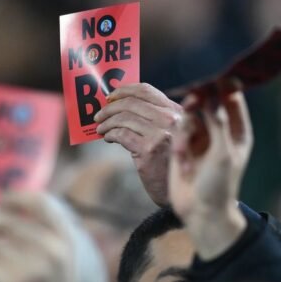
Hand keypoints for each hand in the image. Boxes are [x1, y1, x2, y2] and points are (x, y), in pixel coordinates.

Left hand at [94, 83, 182, 206]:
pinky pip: (121, 135)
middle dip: (110, 107)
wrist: (181, 190)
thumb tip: (121, 105)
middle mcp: (171, 120)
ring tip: (100, 128)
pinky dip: (110, 134)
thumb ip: (155, 118)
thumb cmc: (172, 161)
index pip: (146, 90)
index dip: (124, 90)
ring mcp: (161, 134)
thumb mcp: (172, 134)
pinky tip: (108, 138)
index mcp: (177, 112)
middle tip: (99, 114)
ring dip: (107, 122)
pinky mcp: (149, 151)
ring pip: (124, 118)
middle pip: (131, 103)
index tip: (111, 96)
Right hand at [169, 88, 251, 259]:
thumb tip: (210, 95)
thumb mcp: (223, 153)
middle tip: (192, 102)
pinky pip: (179, 129)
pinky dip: (178, 143)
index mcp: (239, 130)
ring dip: (185, 130)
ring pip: (190, 114)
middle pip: (209, 100)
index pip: (233, 97)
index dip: (223, 84)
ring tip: (183, 152)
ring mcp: (202, 136)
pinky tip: (181, 161)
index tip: (211, 78)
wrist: (200, 212)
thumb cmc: (218, 185)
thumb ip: (218, 123)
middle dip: (198, 101)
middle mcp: (222, 129)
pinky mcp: (184, 144)